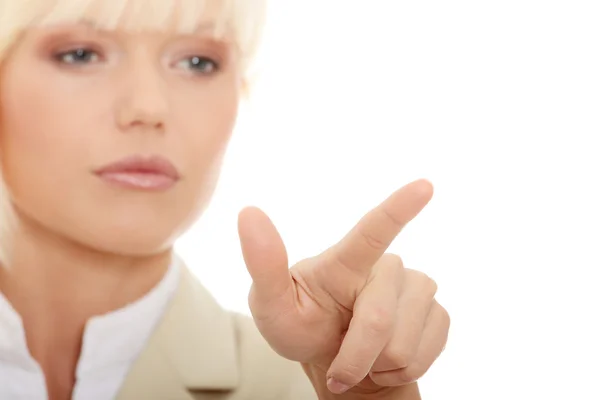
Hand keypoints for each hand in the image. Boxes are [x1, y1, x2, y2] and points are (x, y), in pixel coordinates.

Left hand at [238, 179, 449, 395]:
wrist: (337, 364)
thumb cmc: (300, 328)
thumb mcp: (271, 307)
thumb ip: (263, 265)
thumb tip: (248, 212)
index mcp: (346, 262)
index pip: (372, 231)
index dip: (398, 209)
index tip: (423, 187)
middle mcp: (387, 268)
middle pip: (379, 321)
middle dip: (355, 358)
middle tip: (339, 367)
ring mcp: (416, 290)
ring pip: (404, 346)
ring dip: (377, 366)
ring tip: (364, 357)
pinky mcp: (437, 314)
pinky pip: (427, 354)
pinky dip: (400, 374)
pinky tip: (386, 361)